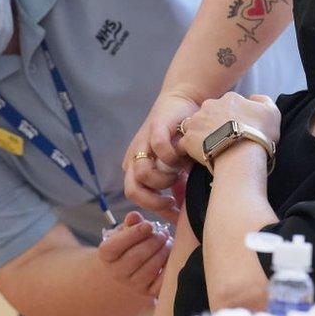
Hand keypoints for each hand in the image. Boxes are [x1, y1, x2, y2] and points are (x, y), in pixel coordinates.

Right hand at [97, 211, 172, 297]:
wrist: (128, 270)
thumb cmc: (128, 245)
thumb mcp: (125, 231)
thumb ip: (131, 223)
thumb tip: (135, 216)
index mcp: (106, 255)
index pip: (115, 246)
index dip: (133, 234)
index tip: (149, 225)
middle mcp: (116, 273)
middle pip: (136, 257)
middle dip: (154, 242)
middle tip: (164, 233)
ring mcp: (132, 285)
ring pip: (150, 269)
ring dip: (163, 253)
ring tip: (168, 242)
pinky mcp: (148, 293)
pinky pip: (161, 283)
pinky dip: (169, 268)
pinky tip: (171, 256)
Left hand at [123, 91, 198, 220]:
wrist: (183, 101)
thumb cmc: (182, 138)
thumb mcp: (178, 168)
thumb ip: (177, 188)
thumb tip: (182, 214)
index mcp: (136, 168)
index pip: (135, 197)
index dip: (155, 209)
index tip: (175, 214)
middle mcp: (135, 157)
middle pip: (131, 191)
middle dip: (153, 202)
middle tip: (172, 201)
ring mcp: (143, 143)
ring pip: (142, 173)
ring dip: (164, 180)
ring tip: (178, 175)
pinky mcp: (156, 127)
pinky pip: (159, 149)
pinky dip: (172, 157)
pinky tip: (183, 156)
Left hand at [179, 92, 280, 165]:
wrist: (243, 155)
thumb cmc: (259, 135)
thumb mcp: (272, 113)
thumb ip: (263, 101)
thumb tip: (254, 99)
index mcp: (229, 98)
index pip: (227, 105)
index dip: (231, 118)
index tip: (236, 130)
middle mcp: (210, 105)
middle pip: (209, 113)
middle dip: (214, 124)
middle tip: (223, 140)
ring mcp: (197, 121)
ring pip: (195, 126)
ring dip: (201, 135)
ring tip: (211, 148)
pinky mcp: (188, 138)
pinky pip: (186, 143)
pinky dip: (192, 150)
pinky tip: (202, 157)